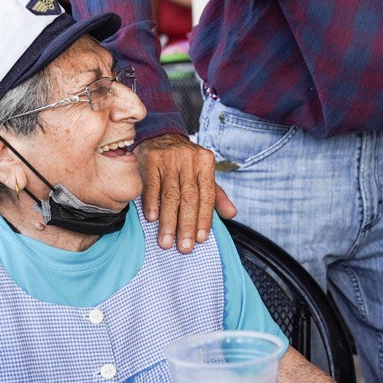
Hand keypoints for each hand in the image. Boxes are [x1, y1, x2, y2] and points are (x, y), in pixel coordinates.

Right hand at [135, 133, 236, 251]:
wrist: (161, 135)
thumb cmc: (185, 162)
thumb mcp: (203, 173)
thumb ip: (216, 195)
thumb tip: (232, 214)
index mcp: (206, 163)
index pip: (207, 195)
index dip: (205, 218)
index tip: (200, 239)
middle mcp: (189, 160)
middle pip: (189, 198)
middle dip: (187, 225)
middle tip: (184, 247)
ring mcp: (169, 159)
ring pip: (170, 195)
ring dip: (168, 221)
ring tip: (166, 242)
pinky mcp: (151, 160)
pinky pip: (152, 185)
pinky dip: (151, 203)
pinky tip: (152, 219)